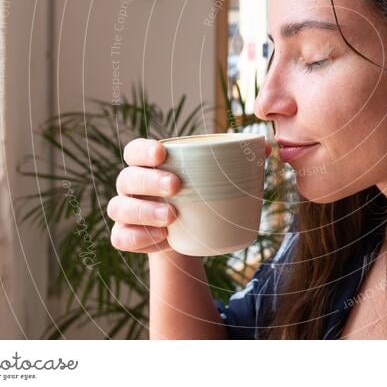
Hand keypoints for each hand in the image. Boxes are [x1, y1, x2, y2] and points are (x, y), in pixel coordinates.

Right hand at [109, 137, 271, 253]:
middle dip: (150, 181)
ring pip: (120, 208)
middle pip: (128, 178)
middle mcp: (131, 184)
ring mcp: (125, 211)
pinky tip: (160, 238)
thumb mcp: (215, 177)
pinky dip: (139, 238)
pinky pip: (121, 237)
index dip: (143, 151)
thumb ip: (239, 159)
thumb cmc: (200, 194)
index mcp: (148, 163)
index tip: (162, 154)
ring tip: (172, 217)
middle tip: (176, 186)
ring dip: (145, 212)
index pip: (134, 150)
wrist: (189, 232)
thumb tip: (266, 147)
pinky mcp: (126, 235)